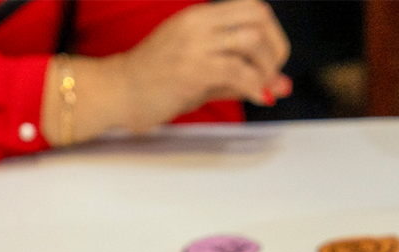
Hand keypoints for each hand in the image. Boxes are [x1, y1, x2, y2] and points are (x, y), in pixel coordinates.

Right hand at [111, 0, 290, 132]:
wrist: (117, 92)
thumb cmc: (155, 83)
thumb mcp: (202, 73)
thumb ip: (241, 77)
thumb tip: (281, 86)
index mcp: (200, 16)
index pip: (253, 7)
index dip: (273, 32)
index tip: (273, 59)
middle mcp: (199, 23)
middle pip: (258, 17)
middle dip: (276, 47)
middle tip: (272, 73)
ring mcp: (195, 44)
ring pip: (251, 40)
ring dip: (267, 67)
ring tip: (263, 87)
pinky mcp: (192, 68)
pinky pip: (237, 70)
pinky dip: (255, 85)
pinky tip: (257, 97)